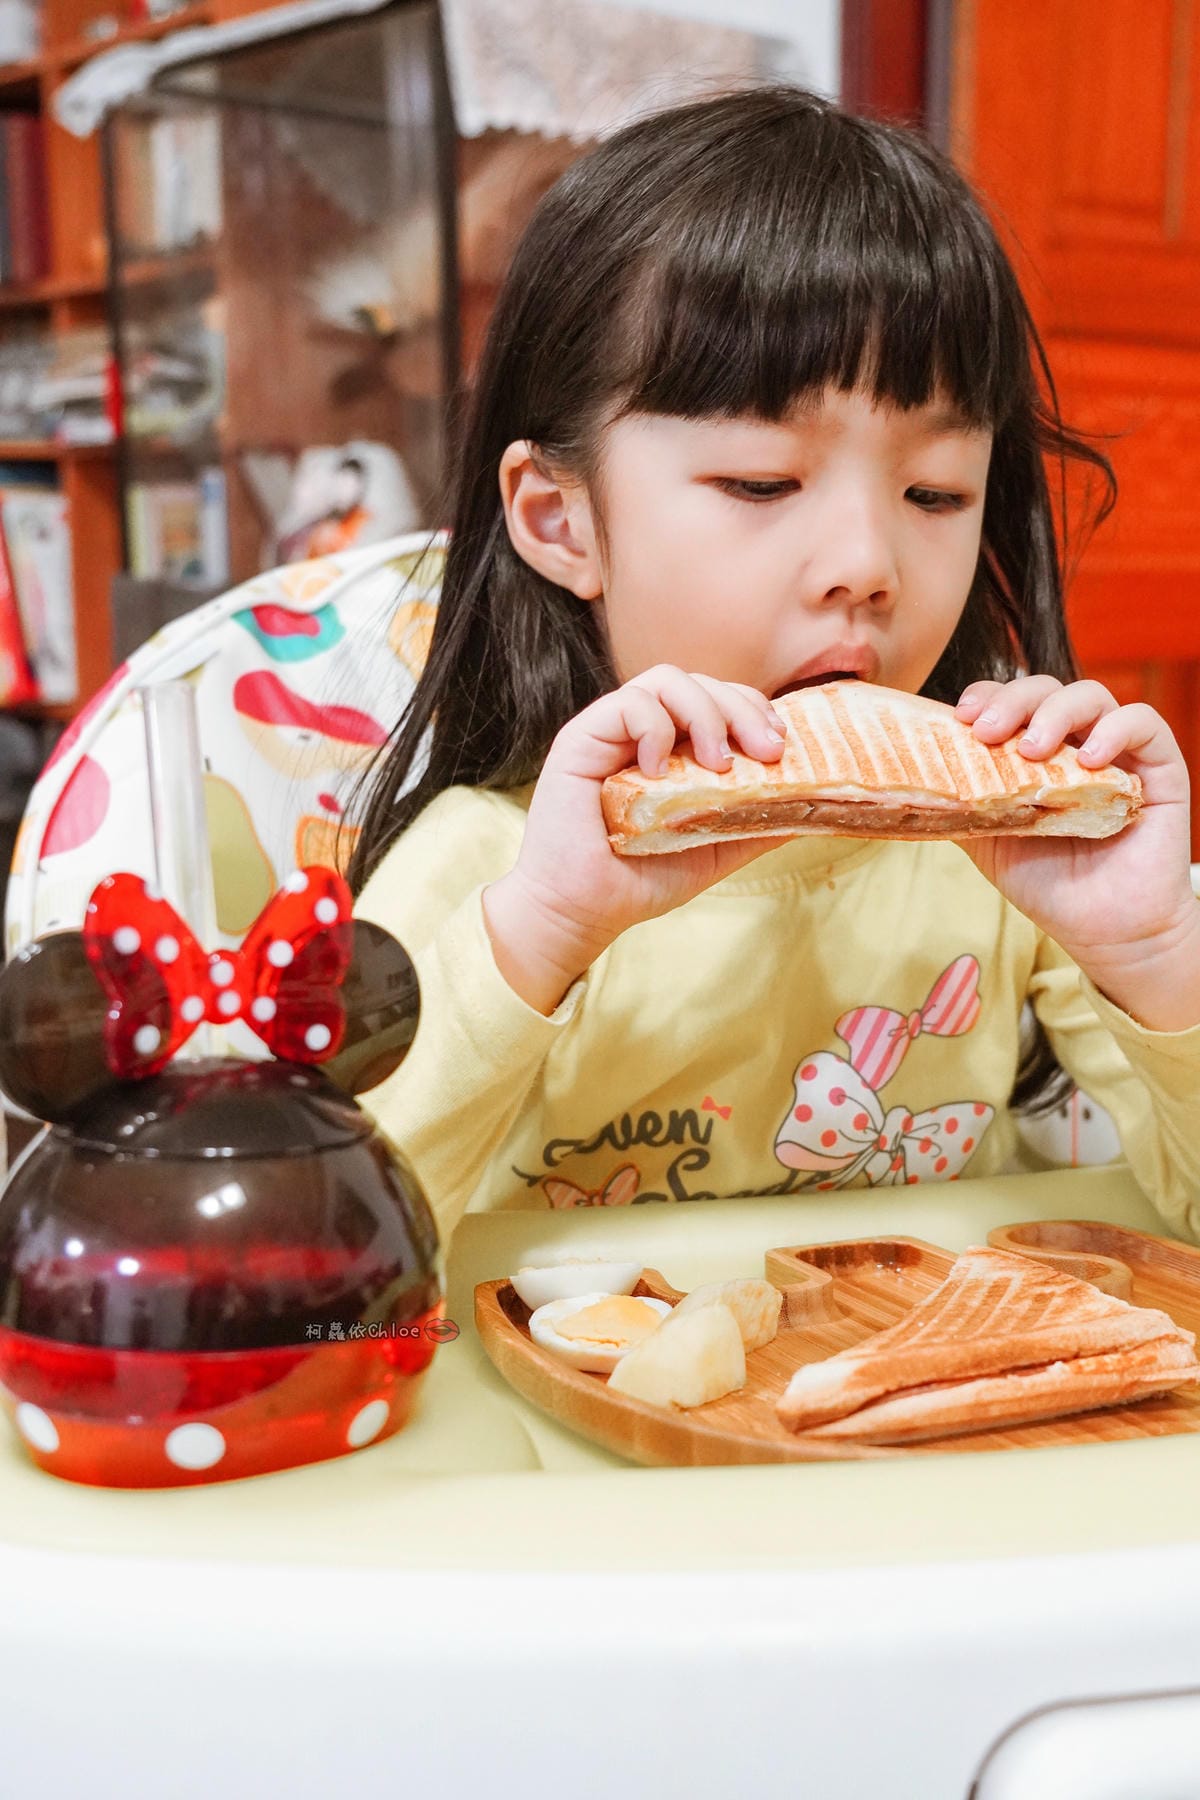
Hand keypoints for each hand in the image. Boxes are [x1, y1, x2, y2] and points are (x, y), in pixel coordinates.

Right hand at [482, 666, 790, 1012]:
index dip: (753, 708)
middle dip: (741, 707)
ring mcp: (611, 732)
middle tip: (764, 750)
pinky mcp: (580, 740)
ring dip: (704, 714)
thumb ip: (758, 822)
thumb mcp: (716, 848)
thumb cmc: (639, 881)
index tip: (779, 744)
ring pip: (665, 680)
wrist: (582, 912)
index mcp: (674, 748)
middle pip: (700, 682)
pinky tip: (660, 771)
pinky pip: (626, 704)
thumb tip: (817, 803)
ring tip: (717, 764)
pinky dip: (654, 729)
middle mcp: (643, 732)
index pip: (719, 699)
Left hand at [955, 675, 1199, 1027]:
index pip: (1010, 701)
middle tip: (989, 732)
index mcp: (1033, 751)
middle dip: (1012, 701)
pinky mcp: (1159, 767)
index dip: (987, 696)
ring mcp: (1118, 751)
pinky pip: (1143, 723)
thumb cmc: (1047, 883)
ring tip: (1033, 750)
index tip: (962, 716)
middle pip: (1044, 689)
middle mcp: (1074, 742)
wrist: (1103, 930)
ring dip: (1054, 713)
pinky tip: (1090, 759)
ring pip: (1090, 696)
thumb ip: (957, 802)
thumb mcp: (987, 839)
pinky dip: (1114, 730)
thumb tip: (907, 779)